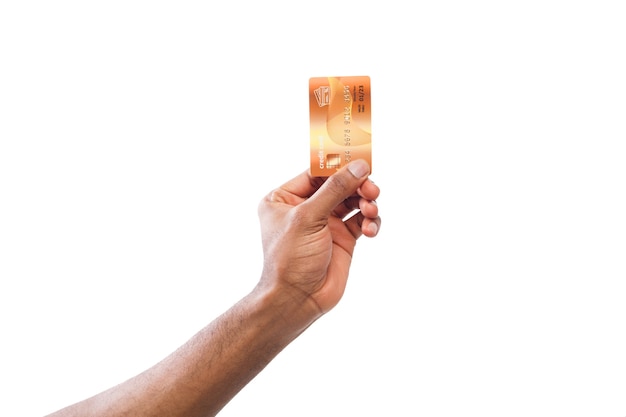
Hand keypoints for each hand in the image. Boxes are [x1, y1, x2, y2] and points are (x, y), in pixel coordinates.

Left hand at [257, 159, 380, 315]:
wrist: (298, 300)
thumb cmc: (290, 259)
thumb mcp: (308, 217)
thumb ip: (335, 189)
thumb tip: (358, 166)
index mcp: (285, 198)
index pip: (316, 173)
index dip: (339, 165)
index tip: (361, 160)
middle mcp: (305, 208)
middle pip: (339, 184)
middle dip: (357, 186)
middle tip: (371, 190)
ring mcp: (325, 223)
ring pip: (354, 201)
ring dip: (367, 202)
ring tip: (371, 212)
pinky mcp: (343, 239)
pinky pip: (362, 221)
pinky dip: (371, 221)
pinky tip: (371, 230)